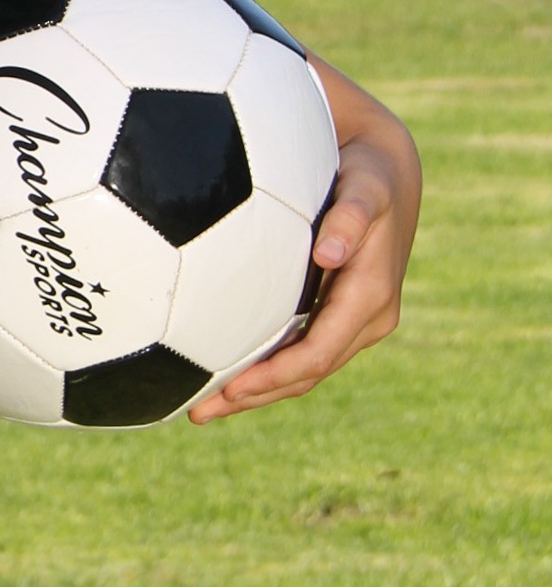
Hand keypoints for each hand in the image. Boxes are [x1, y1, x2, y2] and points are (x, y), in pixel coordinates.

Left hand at [188, 63, 419, 421]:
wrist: (388, 172)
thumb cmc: (369, 174)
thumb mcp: (367, 187)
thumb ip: (351, 216)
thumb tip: (330, 252)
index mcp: (372, 298)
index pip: (320, 352)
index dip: (276, 375)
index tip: (231, 388)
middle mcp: (366, 319)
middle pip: (307, 374)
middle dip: (255, 396)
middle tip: (199, 414)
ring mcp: (352, 322)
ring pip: (302, 370)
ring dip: (256, 392)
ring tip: (202, 409)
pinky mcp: (335, 314)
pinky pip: (300, 351)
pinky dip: (265, 367)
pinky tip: (222, 372)